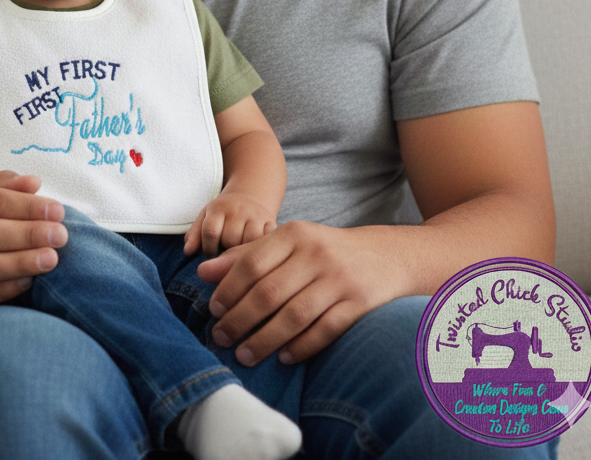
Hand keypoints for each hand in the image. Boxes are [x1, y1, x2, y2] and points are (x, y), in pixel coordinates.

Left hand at [183, 191, 277, 257]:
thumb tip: (187, 251)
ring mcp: (256, 216)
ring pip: (248, 243)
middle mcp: (238, 209)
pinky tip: (253, 250)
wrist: (248, 198)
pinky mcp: (271, 223)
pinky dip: (259, 250)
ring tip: (238, 251)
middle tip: (226, 251)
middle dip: (226, 250)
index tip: (211, 254)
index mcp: (218, 208)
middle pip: (230, 240)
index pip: (210, 232)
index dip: (208, 249)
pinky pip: (265, 243)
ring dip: (242, 252)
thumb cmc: (223, 215)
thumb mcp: (206, 218)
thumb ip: (194, 235)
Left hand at [198, 221, 409, 365]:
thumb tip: (204, 272)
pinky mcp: (359, 302)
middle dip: (240, 319)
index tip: (213, 310)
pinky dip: (301, 346)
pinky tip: (283, 357)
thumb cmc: (324, 251)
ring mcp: (339, 278)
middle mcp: (316, 253)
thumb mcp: (288, 243)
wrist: (385, 255)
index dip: (228, 288)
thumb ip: (247, 255)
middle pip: (269, 292)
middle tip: (222, 338)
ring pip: (294, 315)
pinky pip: (325, 330)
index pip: (252, 262)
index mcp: (294, 234)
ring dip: (265, 339)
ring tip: (245, 355)